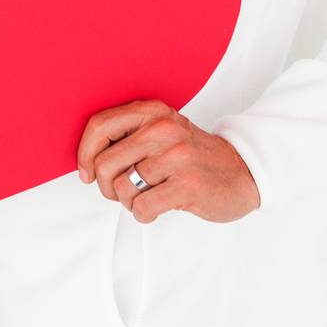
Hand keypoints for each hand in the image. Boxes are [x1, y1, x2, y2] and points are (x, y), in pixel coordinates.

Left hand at [75, 99, 260, 223]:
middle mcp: (163, 128)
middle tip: (123, 192)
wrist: (242, 171)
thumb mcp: (161, 132)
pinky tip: (157, 207)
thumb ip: (128, 136)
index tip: (86, 173)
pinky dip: (143, 214)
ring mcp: (176, 156)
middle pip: (104, 163)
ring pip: (122, 188)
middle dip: (106, 186)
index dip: (84, 154)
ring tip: (146, 196)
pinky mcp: (188, 184)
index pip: (99, 126)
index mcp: (152, 112)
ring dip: (128, 201)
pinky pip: (142, 207)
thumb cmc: (192, 156)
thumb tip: (85, 160)